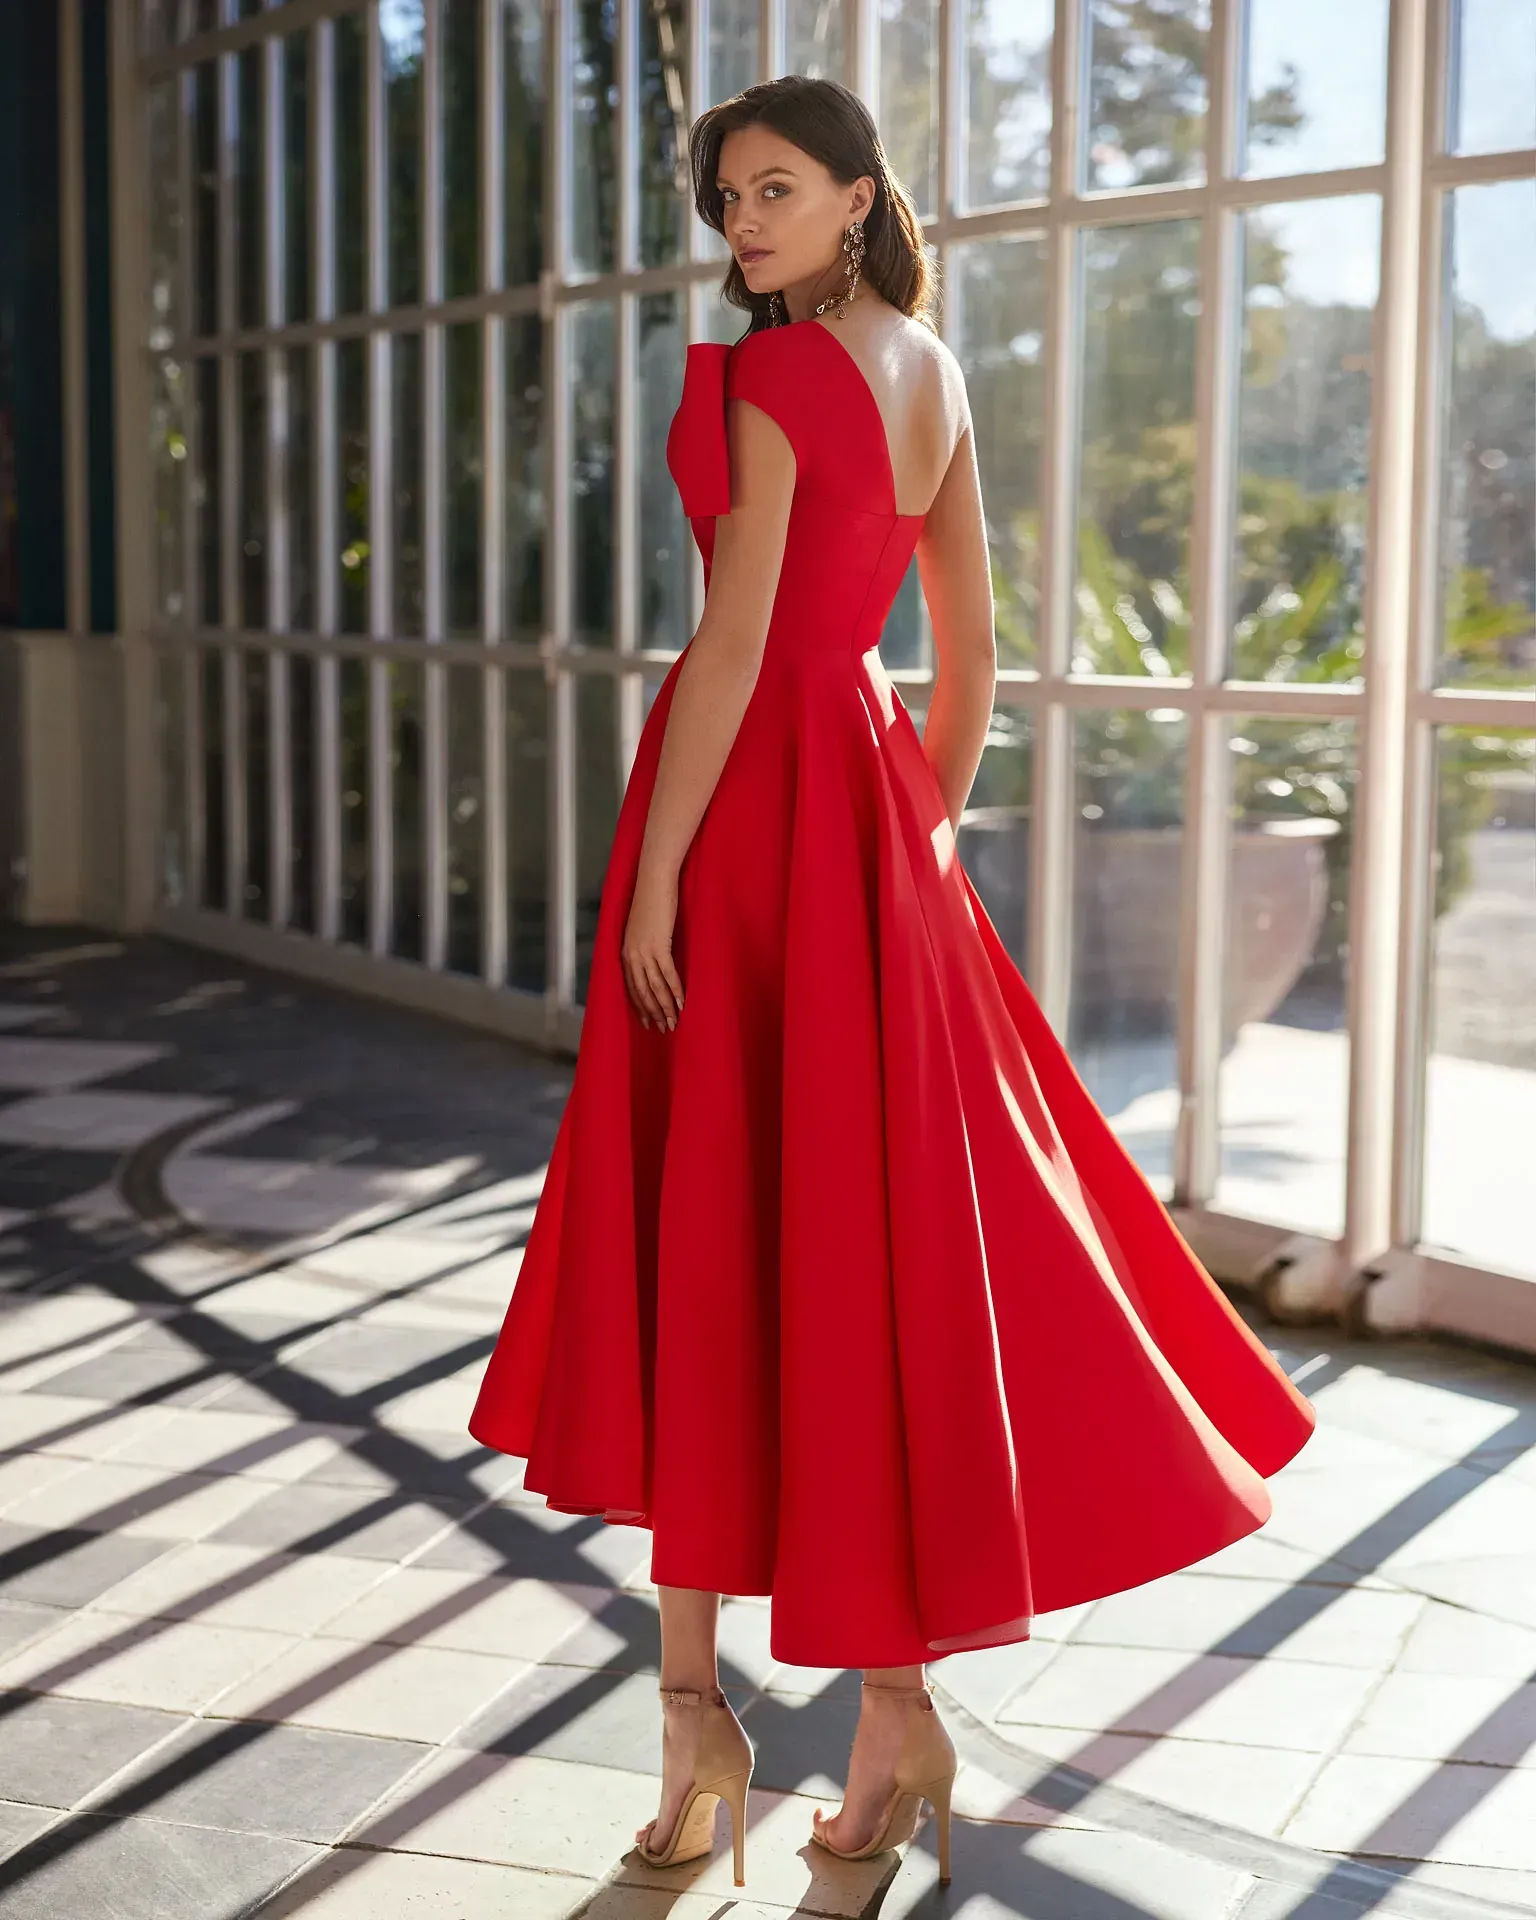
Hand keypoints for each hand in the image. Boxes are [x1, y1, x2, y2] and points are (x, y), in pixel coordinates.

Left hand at [622, 863, 684, 1031]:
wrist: (654, 880)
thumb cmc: (652, 900)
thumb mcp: (644, 927)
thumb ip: (646, 943)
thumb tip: (656, 958)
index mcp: (626, 951)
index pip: (631, 986)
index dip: (640, 1006)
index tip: (648, 1021)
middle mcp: (631, 955)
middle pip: (642, 991)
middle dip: (653, 1012)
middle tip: (663, 1029)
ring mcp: (644, 951)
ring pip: (654, 987)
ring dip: (665, 1007)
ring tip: (674, 1022)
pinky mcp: (659, 945)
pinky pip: (668, 974)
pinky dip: (675, 991)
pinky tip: (682, 1003)